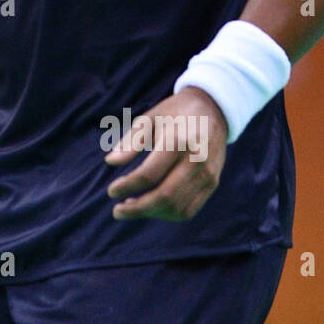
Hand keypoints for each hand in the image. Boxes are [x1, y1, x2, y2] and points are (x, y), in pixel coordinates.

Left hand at [105, 88, 227, 220]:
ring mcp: (207, 174)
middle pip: (164, 196)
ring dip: (151, 213)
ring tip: (131, 206)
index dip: (127, 186)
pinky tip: (151, 207)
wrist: (213, 109)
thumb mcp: (150, 118)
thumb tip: (110, 162)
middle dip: (137, 208)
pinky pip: (189, 209)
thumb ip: (131, 141)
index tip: (111, 191)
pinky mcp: (212, 183)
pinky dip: (167, 214)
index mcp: (178, 140)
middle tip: (116, 210)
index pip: (149, 174)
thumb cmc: (174, 113)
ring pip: (177, 207)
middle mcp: (196, 160)